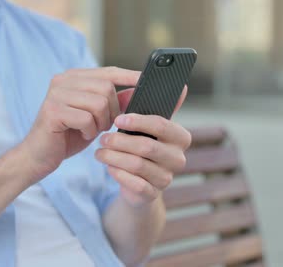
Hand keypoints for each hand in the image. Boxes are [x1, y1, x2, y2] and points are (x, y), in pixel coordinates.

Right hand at [18, 67, 139, 179]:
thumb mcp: (97, 117)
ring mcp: (56, 94)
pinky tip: (81, 135)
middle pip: (107, 88)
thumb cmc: (69, 135)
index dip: (129, 76)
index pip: (108, 72)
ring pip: (99, 103)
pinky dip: (89, 131)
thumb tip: (138, 90)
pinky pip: (86, 118)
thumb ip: (115, 102)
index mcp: (74, 77)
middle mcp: (63, 80)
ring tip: (91, 130)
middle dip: (112, 111)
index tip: (145, 80)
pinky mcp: (52, 110)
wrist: (40, 156)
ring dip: (101, 122)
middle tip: (103, 125)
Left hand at [95, 88, 190, 206]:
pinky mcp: (153, 194)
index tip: (118, 119)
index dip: (138, 121)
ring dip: (114, 157)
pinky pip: (133, 183)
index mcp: (181, 137)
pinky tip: (109, 166)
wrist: (140, 184)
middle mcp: (179, 159)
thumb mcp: (149, 128)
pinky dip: (117, 173)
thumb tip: (183, 87)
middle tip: (102, 138)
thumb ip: (158, 107)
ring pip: (137, 164)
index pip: (161, 124)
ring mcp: (167, 178)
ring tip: (99, 152)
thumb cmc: (144, 147)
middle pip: (147, 146)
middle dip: (120, 141)